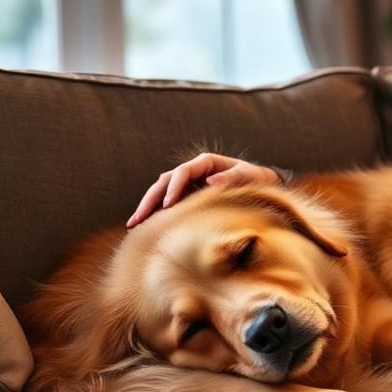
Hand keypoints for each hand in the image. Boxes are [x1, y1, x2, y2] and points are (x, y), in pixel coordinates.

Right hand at [126, 153, 278, 227]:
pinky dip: (155, 213)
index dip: (173, 188)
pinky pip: (167, 202)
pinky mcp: (187, 195)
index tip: (168, 205)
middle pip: (164, 182)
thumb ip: (231, 178)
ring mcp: (187, 183)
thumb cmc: (253, 178)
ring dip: (147, 207)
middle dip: (150, 200)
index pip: (182, 172)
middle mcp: (192, 171)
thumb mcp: (247, 176)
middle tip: (137, 219)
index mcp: (205, 163)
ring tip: (133, 225)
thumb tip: (211, 181)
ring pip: (161, 192)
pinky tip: (144, 227)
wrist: (258, 182)